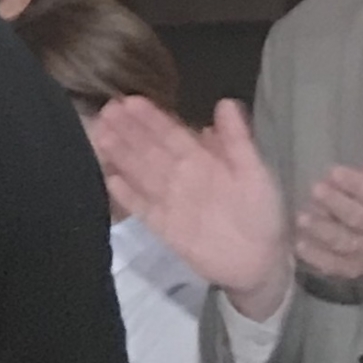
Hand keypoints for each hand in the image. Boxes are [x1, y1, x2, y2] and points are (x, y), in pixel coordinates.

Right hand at [90, 96, 289, 319]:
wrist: (261, 260)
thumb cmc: (262, 212)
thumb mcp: (254, 171)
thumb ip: (237, 140)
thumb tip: (224, 102)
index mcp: (203, 160)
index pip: (172, 134)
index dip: (152, 118)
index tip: (129, 101)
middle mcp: (182, 177)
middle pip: (150, 150)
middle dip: (128, 130)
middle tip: (106, 110)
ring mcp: (170, 202)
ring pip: (141, 173)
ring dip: (121, 155)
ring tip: (100, 135)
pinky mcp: (164, 227)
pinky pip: (142, 207)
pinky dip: (127, 195)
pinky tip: (110, 178)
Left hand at [297, 123, 362, 292]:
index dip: (354, 184)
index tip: (333, 172)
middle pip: (358, 219)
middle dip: (336, 206)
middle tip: (314, 191)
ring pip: (344, 243)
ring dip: (323, 231)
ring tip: (301, 218)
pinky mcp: (352, 268)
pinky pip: (335, 266)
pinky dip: (318, 258)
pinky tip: (299, 245)